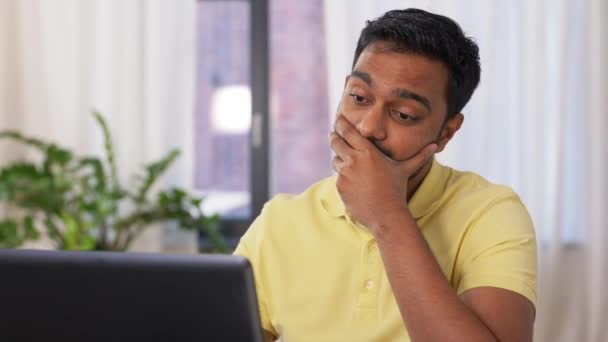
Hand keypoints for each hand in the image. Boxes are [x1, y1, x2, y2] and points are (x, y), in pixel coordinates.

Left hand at [329, 114, 436, 232]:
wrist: (386, 215)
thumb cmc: (397, 191)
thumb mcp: (405, 170)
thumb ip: (419, 156)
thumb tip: (435, 145)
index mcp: (368, 152)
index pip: (348, 131)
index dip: (341, 124)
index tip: (339, 120)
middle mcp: (354, 160)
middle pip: (335, 141)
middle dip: (335, 137)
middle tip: (335, 135)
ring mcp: (345, 173)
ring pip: (335, 160)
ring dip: (339, 159)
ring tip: (349, 164)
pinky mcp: (340, 186)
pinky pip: (337, 176)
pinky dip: (343, 177)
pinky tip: (354, 183)